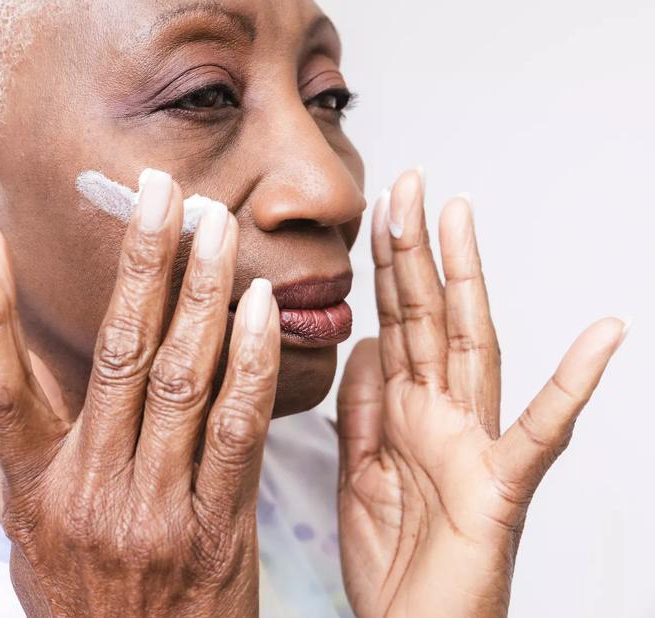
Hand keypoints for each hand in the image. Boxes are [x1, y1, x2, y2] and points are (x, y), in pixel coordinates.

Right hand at [0, 170, 279, 616]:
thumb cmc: (87, 606)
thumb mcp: (37, 537)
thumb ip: (40, 457)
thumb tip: (34, 371)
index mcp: (33, 492)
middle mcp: (87, 493)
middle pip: (111, 357)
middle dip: (138, 266)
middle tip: (157, 192)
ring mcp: (152, 512)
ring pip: (177, 380)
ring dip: (199, 295)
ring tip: (213, 226)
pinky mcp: (215, 533)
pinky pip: (235, 434)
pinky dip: (248, 365)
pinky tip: (260, 309)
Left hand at [336, 169, 627, 616]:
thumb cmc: (394, 567)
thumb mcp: (360, 474)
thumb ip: (365, 409)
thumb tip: (365, 344)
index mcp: (407, 415)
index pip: (395, 323)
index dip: (387, 265)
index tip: (379, 206)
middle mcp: (445, 419)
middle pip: (426, 319)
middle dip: (414, 250)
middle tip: (408, 181)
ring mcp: (476, 448)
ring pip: (471, 350)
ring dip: (467, 282)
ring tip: (463, 218)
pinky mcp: (501, 490)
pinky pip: (540, 434)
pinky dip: (573, 385)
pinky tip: (603, 336)